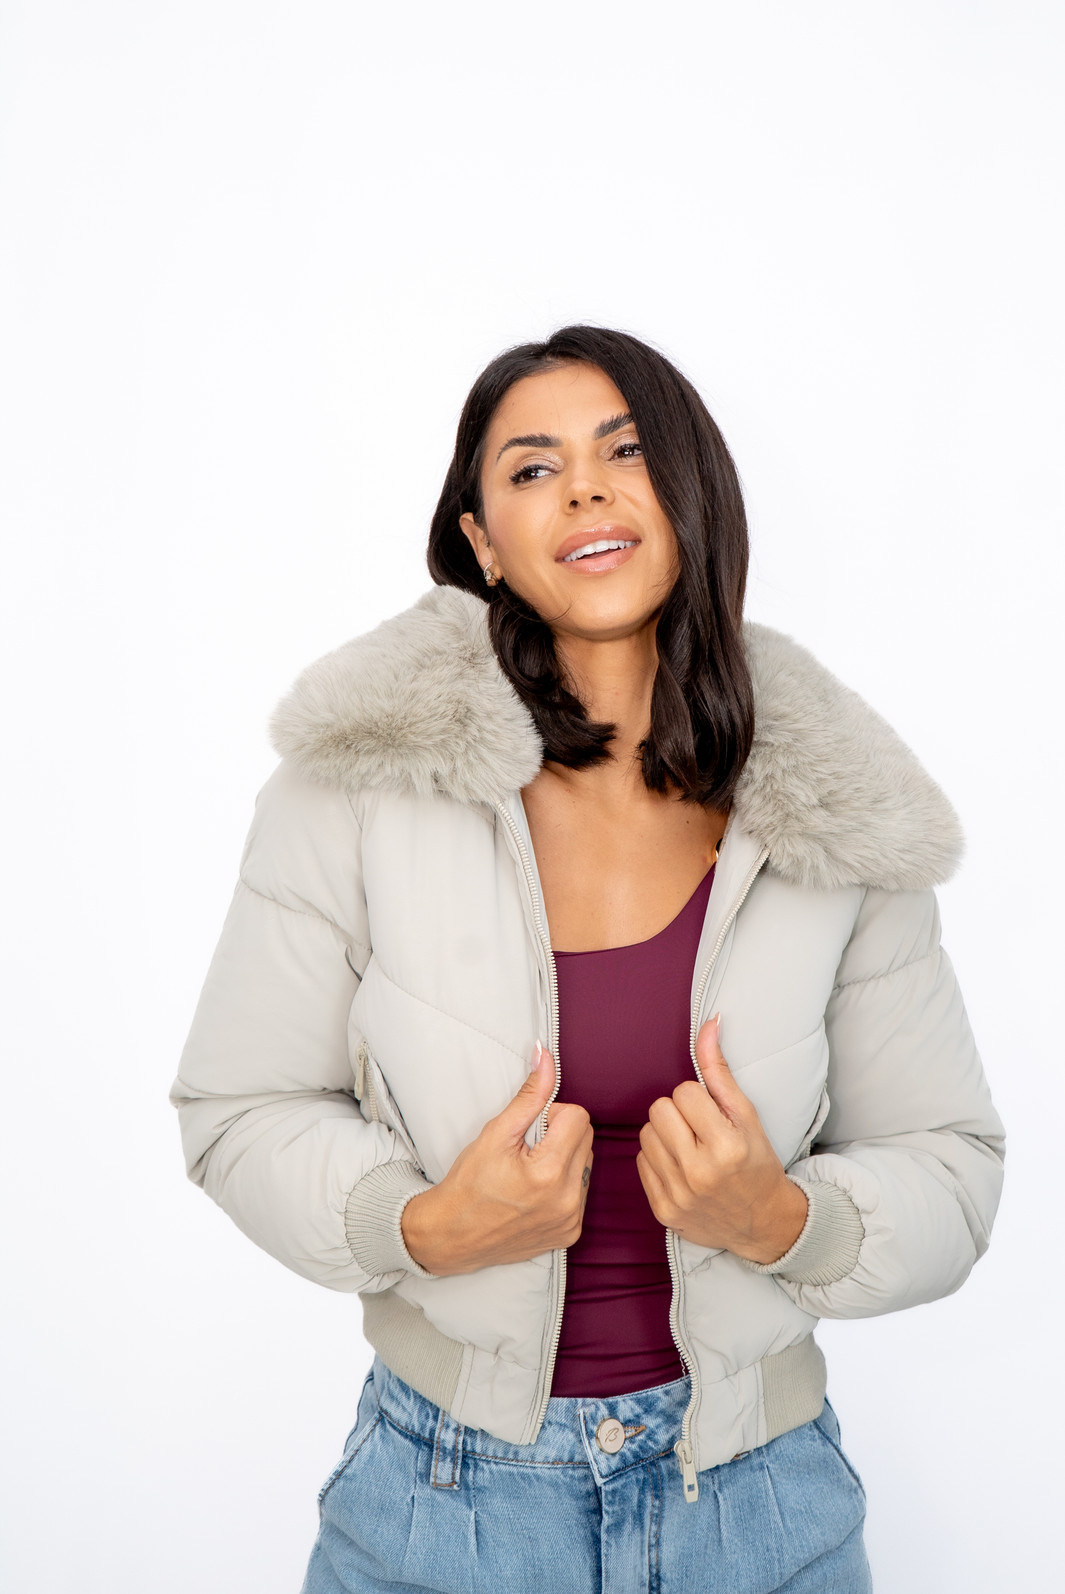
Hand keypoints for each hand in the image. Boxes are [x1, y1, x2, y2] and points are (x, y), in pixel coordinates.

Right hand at [401, 1043, 593, 1275]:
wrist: (452, 1236)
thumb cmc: (469, 1184)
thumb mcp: (495, 1133)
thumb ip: (529, 1095)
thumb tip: (546, 1056)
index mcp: (549, 1172)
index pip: (579, 1117)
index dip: (552, 1115)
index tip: (529, 1130)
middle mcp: (567, 1199)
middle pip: (587, 1138)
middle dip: (560, 1135)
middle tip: (527, 1149)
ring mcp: (571, 1220)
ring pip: (587, 1164)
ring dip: (565, 1159)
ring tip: (530, 1172)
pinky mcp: (570, 1233)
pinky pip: (582, 1191)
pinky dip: (564, 1185)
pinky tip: (535, 1192)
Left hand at [637, 1015, 807, 1263]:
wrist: (762, 1222)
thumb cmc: (756, 1162)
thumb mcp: (747, 1115)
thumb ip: (720, 1071)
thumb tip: (710, 1023)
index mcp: (726, 1146)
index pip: (683, 1092)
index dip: (698, 1099)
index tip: (712, 1114)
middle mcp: (700, 1173)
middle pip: (658, 1110)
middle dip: (678, 1114)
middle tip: (699, 1129)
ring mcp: (679, 1194)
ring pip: (645, 1134)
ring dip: (664, 1134)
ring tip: (689, 1147)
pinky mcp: (663, 1209)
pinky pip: (641, 1161)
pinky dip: (657, 1159)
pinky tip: (680, 1166)